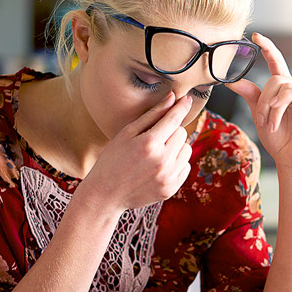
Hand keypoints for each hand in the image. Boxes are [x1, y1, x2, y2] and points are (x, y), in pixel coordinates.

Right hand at [82, 92, 192, 210]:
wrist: (105, 194)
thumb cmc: (112, 159)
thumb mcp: (127, 133)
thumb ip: (152, 115)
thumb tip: (172, 97)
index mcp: (149, 143)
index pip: (173, 119)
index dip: (181, 107)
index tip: (186, 98)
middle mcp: (162, 161)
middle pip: (182, 133)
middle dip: (171, 131)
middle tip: (155, 138)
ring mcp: (168, 177)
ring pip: (187, 149)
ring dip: (176, 147)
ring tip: (157, 153)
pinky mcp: (171, 188)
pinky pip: (186, 167)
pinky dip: (176, 163)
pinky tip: (159, 166)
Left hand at [227, 33, 291, 173]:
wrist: (291, 160)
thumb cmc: (278, 140)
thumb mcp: (260, 115)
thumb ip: (250, 96)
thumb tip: (231, 81)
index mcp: (284, 90)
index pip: (276, 63)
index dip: (268, 48)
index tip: (256, 37)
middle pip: (275, 79)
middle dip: (263, 100)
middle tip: (261, 119)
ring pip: (284, 86)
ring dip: (271, 106)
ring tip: (269, 124)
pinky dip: (282, 106)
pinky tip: (277, 120)